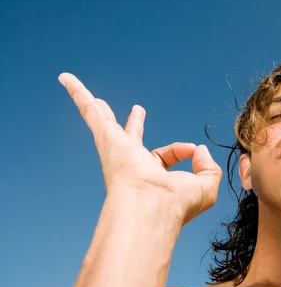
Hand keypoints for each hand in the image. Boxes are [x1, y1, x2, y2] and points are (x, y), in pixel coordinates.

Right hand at [59, 73, 221, 223]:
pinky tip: (67, 78)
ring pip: (103, 122)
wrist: (152, 207)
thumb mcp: (205, 186)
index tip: (193, 149)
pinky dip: (78, 93)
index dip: (182, 150)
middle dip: (133, 125)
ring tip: (90, 95)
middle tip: (136, 111)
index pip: (166, 156)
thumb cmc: (176, 203)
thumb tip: (199, 150)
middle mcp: (131, 162)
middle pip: (130, 138)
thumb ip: (208, 167)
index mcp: (151, 175)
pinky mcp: (106, 138)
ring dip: (96, 108)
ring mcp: (116, 149)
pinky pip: (89, 111)